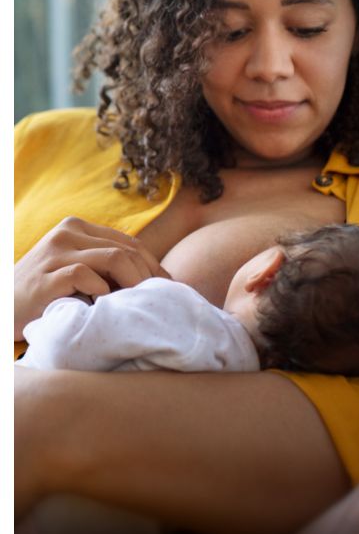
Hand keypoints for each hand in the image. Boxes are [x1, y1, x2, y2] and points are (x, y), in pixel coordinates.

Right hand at [14, 216, 170, 339]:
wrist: (3, 307)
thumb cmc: (44, 292)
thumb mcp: (74, 267)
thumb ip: (104, 264)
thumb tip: (155, 277)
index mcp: (77, 227)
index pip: (128, 242)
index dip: (153, 264)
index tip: (168, 286)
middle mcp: (67, 232)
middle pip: (126, 249)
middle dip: (149, 275)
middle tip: (160, 299)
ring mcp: (56, 252)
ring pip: (114, 258)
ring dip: (134, 283)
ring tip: (140, 304)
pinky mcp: (47, 275)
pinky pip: (86, 276)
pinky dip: (102, 291)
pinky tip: (105, 306)